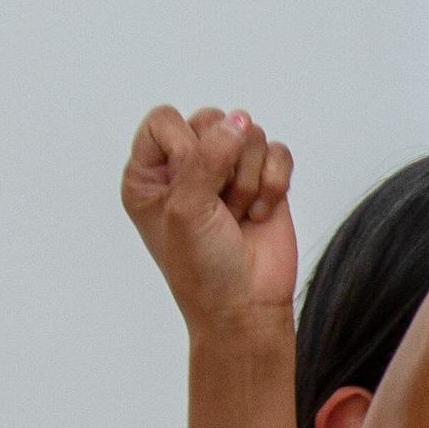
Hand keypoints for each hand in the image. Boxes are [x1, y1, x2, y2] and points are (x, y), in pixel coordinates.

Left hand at [121, 107, 297, 324]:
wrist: (246, 306)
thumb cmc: (202, 268)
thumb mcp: (186, 209)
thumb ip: (206, 157)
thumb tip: (238, 122)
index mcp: (150, 173)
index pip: (164, 120)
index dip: (185, 146)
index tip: (190, 185)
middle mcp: (187, 166)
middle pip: (212, 121)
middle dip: (223, 164)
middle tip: (217, 206)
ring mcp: (228, 172)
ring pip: (249, 135)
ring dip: (248, 180)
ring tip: (238, 215)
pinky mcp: (265, 181)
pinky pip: (278, 153)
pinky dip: (274, 184)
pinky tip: (261, 213)